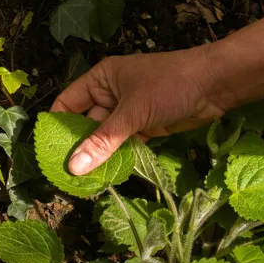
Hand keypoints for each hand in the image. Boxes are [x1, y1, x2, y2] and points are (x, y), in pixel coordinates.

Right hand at [50, 45, 227, 175]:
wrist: (215, 84)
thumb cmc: (170, 86)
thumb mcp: (133, 112)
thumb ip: (104, 141)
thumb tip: (74, 167)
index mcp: (101, 79)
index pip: (68, 103)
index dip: (57, 126)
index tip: (48, 153)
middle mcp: (111, 95)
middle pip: (85, 124)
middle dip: (77, 148)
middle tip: (66, 177)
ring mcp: (129, 112)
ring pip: (106, 138)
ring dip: (98, 157)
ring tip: (84, 183)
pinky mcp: (146, 127)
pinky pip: (125, 145)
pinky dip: (118, 159)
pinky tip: (108, 177)